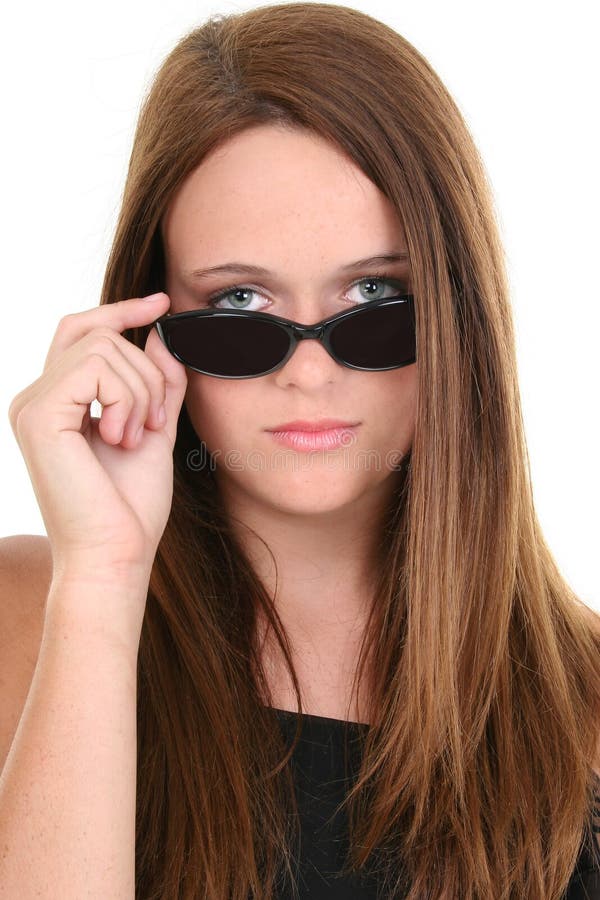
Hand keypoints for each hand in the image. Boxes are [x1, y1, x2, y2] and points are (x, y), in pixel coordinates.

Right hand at [8, 292, 187, 583]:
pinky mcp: (39, 415)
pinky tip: (123, 438)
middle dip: (146, 372)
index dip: (121, 310)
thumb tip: (160, 332)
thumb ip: (158, 382)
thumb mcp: (155, 430)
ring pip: (102, 347)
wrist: (116, 555)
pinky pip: (94, 368)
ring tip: (138, 437)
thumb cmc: (130, 506)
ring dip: (140, 391)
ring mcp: (32, 405)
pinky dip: (126, 398)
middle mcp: (36, 399)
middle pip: (98, 334)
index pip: (82, 332)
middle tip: (155, 423)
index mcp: (57, 403)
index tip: (162, 304)